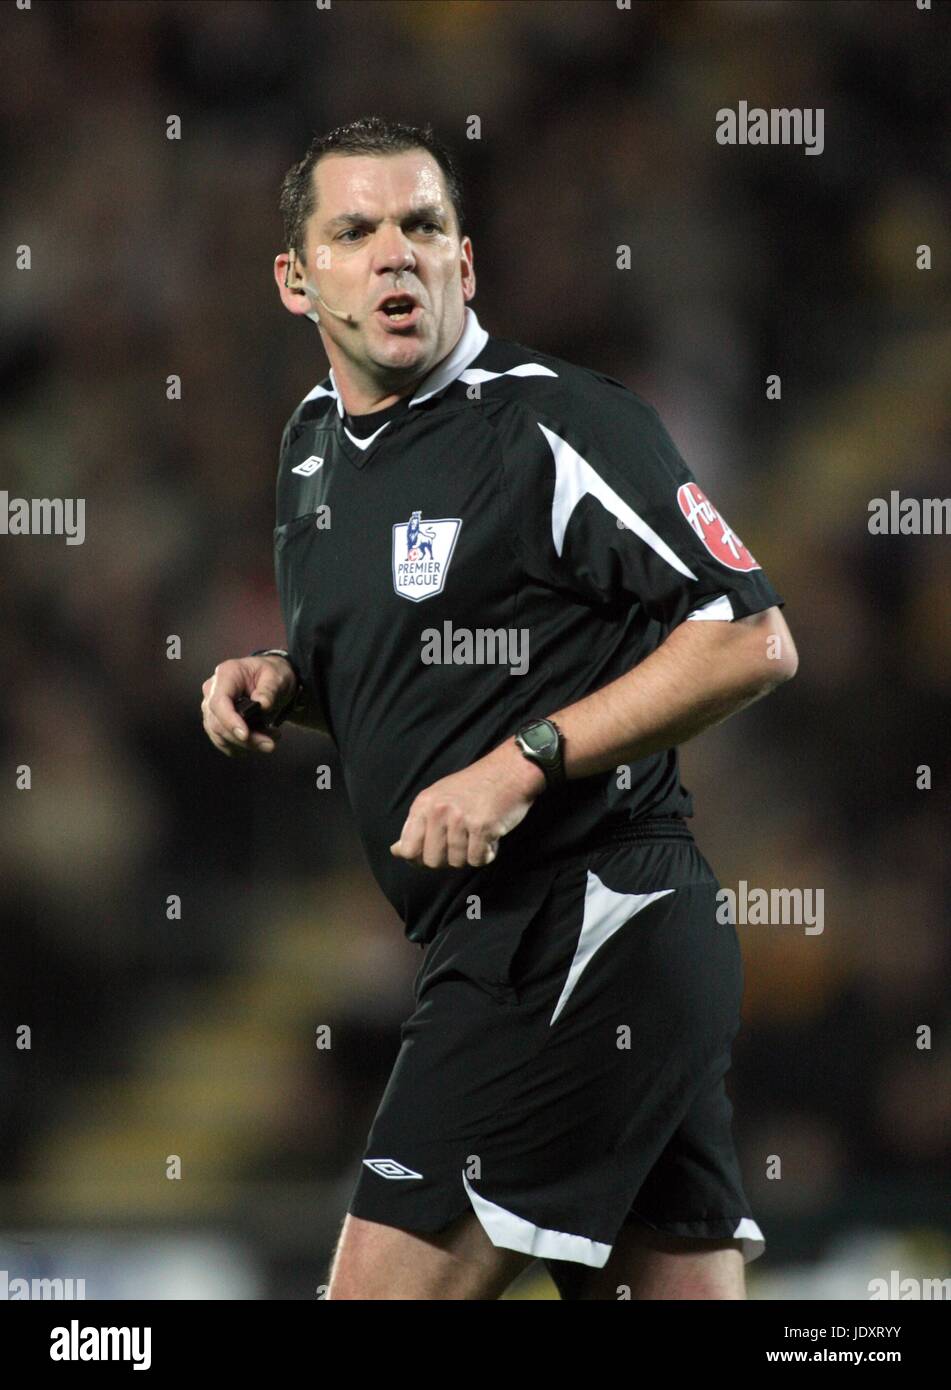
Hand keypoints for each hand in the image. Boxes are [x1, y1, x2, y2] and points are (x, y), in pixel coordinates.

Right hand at [201, 655, 295, 756]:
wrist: (270, 682)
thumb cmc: (271, 675)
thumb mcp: (277, 677)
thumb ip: (270, 690)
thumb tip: (263, 704)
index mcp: (226, 674)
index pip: (219, 701)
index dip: (230, 721)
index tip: (246, 735)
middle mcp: (213, 691)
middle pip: (219, 723)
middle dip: (245, 739)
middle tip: (269, 743)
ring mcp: (212, 709)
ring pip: (221, 737)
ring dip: (247, 745)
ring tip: (271, 739)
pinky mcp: (216, 724)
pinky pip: (224, 743)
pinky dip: (243, 748)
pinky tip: (260, 740)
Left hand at [389, 740, 546, 868]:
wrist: (510, 770)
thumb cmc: (475, 787)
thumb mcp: (438, 798)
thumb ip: (417, 825)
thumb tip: (396, 851)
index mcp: (423, 804)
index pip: (408, 849)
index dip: (420, 858)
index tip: (436, 850)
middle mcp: (438, 811)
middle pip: (432, 861)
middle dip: (448, 858)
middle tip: (462, 842)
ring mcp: (460, 819)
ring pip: (457, 862)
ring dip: (470, 855)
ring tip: (478, 835)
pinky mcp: (483, 827)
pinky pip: (477, 860)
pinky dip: (486, 854)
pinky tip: (490, 838)